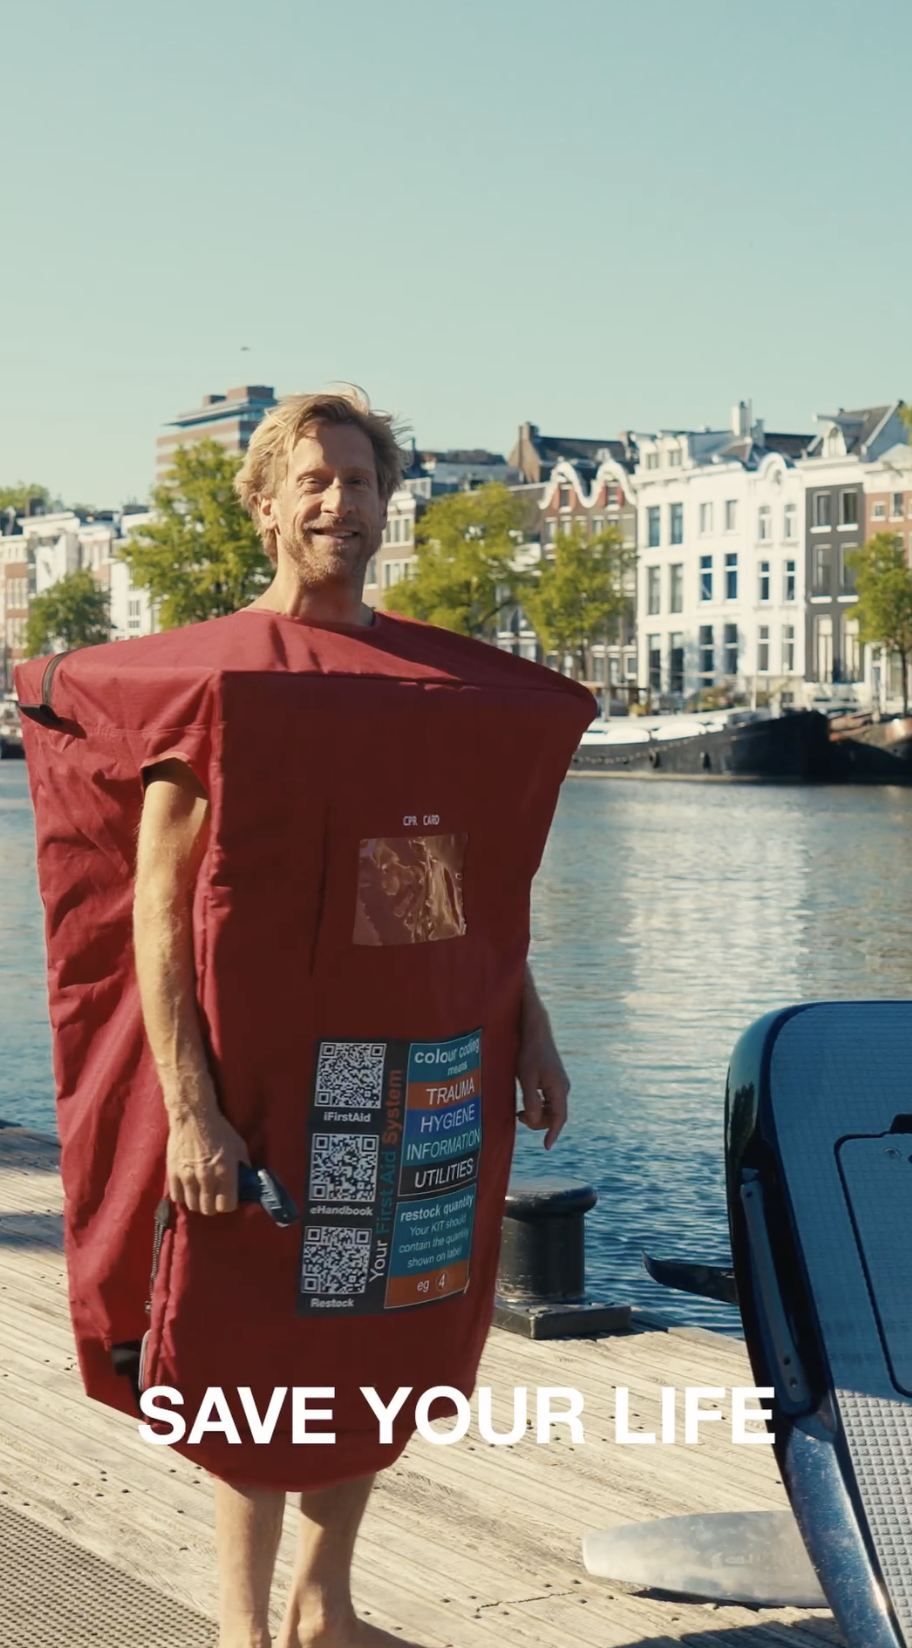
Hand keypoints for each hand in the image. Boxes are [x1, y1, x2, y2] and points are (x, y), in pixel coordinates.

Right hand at [166, 1105, 249, 1214]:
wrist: (194, 1116)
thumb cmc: (220, 1130)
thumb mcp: (239, 1146)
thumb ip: (243, 1167)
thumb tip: (247, 1182)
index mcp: (225, 1173)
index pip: (227, 1206)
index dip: (229, 1204)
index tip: (228, 1198)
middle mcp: (206, 1179)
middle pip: (208, 1210)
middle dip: (213, 1205)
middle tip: (214, 1197)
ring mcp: (188, 1177)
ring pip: (193, 1206)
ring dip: (198, 1202)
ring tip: (201, 1193)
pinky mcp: (173, 1173)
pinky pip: (177, 1197)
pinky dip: (183, 1196)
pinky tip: (188, 1189)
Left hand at [515, 968, 569, 1150]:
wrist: (535, 1030)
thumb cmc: (529, 1053)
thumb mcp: (526, 1077)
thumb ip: (531, 1100)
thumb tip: (535, 1121)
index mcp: (559, 1088)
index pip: (559, 1118)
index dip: (553, 1134)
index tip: (545, 1147)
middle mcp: (563, 1087)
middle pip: (556, 1116)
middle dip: (540, 1123)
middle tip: (520, 1118)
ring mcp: (559, 1083)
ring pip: (552, 1109)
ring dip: (539, 1115)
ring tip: (521, 1113)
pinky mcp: (553, 1079)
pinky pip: (549, 1100)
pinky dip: (539, 1106)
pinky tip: (526, 1104)